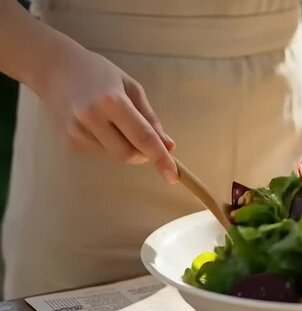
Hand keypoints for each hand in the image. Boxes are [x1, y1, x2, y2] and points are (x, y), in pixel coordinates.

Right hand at [34, 44, 177, 182]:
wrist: (54, 69)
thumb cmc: (99, 73)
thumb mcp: (131, 88)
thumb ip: (150, 119)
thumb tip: (168, 146)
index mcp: (112, 101)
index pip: (142, 137)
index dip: (160, 158)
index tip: (173, 176)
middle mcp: (92, 118)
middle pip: (128, 154)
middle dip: (144, 154)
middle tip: (147, 141)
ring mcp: (77, 132)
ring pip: (114, 155)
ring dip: (125, 146)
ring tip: (115, 121)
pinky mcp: (69, 142)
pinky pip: (101, 152)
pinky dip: (110, 144)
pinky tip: (100, 124)